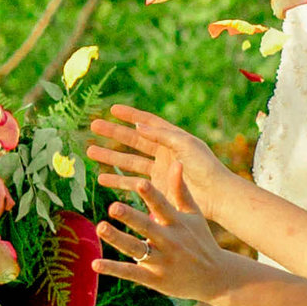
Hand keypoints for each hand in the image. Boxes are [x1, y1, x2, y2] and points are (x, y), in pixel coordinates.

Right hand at [88, 105, 230, 211]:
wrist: (216, 196)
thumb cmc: (205, 167)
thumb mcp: (185, 145)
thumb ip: (162, 135)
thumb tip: (139, 124)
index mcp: (172, 138)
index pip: (147, 122)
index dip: (130, 114)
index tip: (112, 109)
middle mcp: (163, 153)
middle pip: (133, 140)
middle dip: (113, 134)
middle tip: (93, 126)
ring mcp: (159, 171)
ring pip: (129, 161)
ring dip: (110, 157)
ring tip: (90, 152)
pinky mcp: (157, 188)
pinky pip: (132, 183)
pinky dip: (117, 181)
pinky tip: (102, 179)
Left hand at [99, 185, 239, 303]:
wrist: (215, 277)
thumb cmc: (201, 240)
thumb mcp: (194, 215)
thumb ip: (181, 190)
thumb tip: (176, 162)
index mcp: (178, 224)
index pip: (163, 206)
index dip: (152, 194)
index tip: (140, 182)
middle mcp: (170, 241)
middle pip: (147, 227)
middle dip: (130, 217)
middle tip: (113, 207)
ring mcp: (162, 261)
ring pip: (136, 249)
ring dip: (117, 239)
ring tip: (101, 227)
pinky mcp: (154, 279)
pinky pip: (131, 272)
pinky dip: (113, 268)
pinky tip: (95, 263)